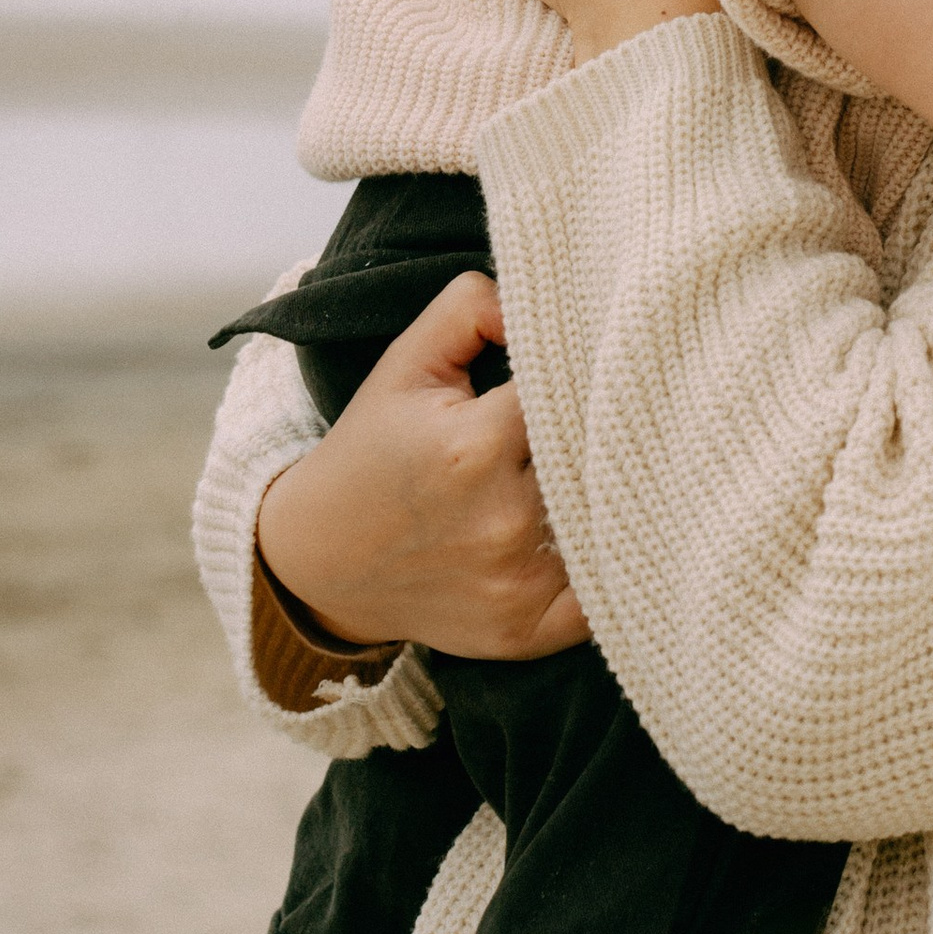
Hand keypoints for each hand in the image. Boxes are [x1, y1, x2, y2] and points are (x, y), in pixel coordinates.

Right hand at [255, 272, 591, 658]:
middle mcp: (503, 521)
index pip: (574, 393)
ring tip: (601, 474)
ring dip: (606, 497)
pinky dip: (604, 565)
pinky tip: (591, 536)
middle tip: (611, 424)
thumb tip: (540, 301)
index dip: (581, 380)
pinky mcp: (528, 632)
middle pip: (596, 459)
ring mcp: (519, 584)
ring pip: (605, 520)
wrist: (321, 563)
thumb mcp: (408, 363)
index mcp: (476, 446)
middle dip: (599, 437)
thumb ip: (473, 306)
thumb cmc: (373, 451)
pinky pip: (602, 594)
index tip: (579, 377)